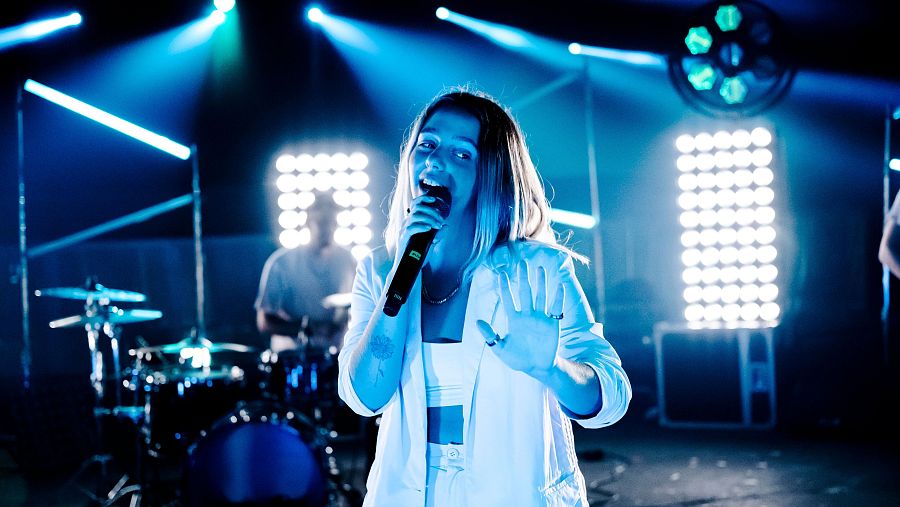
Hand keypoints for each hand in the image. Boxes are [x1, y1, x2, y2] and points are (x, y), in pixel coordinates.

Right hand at [394, 195, 444, 267]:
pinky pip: (411, 228)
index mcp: (412, 221)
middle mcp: (406, 223)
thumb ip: (438, 234)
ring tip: (437, 225)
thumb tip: (446, 226)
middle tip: (441, 220)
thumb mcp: (431, 243)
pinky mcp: (403, 239)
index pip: (415, 204)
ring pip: (415, 216)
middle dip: (432, 212)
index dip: (423, 199)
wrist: (409, 267)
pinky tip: (429, 229)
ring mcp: (403, 230)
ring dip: (429, 218)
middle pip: (418, 209)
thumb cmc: (419, 255)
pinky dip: (421, 226)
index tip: (434, 199)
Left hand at [476, 260, 564, 379]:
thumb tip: (477, 322)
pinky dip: (558, 297)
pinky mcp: (552, 324)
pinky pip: (555, 308)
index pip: (508, 299)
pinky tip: (559, 286)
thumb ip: (490, 336)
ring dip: (540, 283)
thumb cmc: (517, 359)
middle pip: (525, 292)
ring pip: (540, 296)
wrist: (536, 367)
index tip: (501, 273)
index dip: (505, 286)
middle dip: (523, 278)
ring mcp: (540, 318)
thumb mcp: (500, 349)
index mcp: (513, 319)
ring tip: (539, 268)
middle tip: (522, 263)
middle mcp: (527, 315)